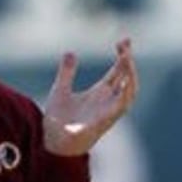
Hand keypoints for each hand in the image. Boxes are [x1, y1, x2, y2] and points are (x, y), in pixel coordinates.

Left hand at [42, 38, 137, 155]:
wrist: (50, 141)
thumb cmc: (58, 120)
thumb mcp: (60, 89)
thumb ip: (67, 72)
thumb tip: (70, 51)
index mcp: (99, 93)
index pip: (118, 72)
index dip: (124, 57)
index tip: (124, 40)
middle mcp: (107, 102)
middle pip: (126, 80)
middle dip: (129, 62)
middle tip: (125, 44)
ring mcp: (106, 112)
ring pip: (128, 94)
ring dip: (130, 77)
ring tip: (126, 59)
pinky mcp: (102, 122)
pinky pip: (118, 110)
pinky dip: (124, 96)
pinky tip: (123, 82)